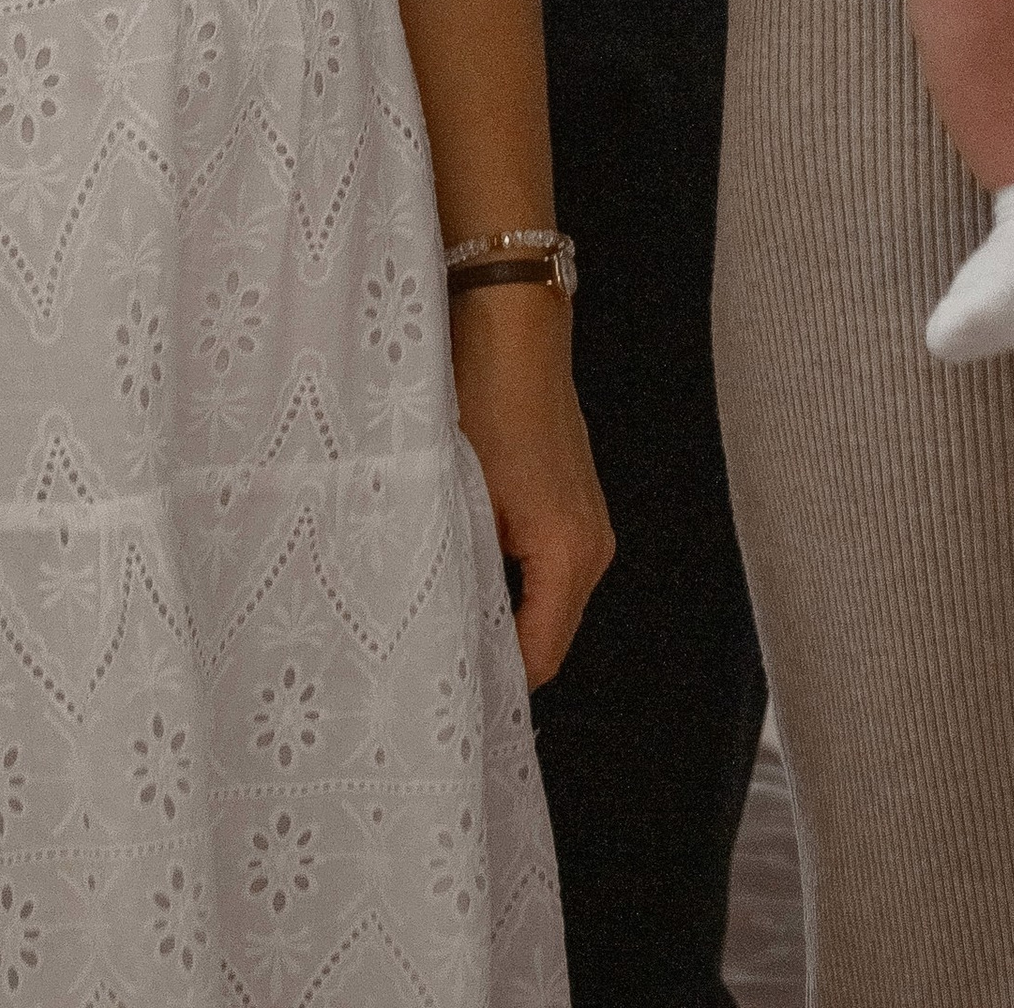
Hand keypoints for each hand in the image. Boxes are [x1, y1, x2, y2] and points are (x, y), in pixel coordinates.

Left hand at [449, 285, 613, 689]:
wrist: (509, 320)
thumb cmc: (482, 401)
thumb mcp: (458, 497)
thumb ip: (455, 575)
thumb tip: (436, 637)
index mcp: (570, 556)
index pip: (537, 662)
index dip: (487, 682)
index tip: (433, 692)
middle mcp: (592, 548)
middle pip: (542, 635)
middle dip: (488, 648)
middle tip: (421, 658)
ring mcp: (586, 523)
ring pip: (538, 600)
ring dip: (493, 607)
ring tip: (431, 610)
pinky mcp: (571, 501)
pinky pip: (539, 566)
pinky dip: (503, 575)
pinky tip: (455, 560)